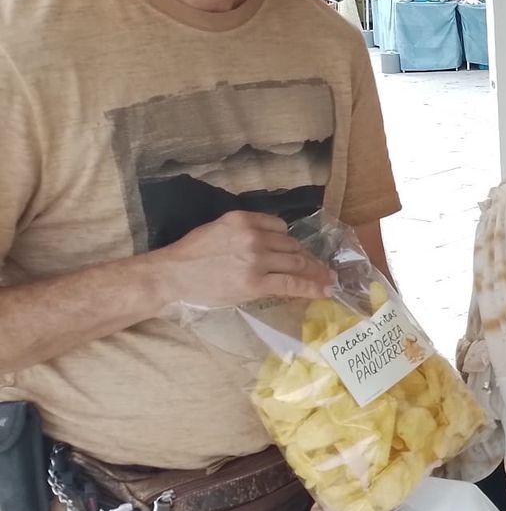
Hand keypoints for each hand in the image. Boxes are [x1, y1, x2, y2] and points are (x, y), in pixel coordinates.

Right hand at [150, 211, 333, 308]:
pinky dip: (312, 287)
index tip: (300, 251)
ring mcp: (256, 259)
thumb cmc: (189, 255)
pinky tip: (324, 290)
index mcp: (243, 219)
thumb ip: (245, 231)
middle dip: (309, 258)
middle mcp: (253, 236)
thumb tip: (270, 243)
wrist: (171, 276)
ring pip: (296, 263)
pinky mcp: (256, 283)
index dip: (292, 242)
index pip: (280, 227)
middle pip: (291, 246)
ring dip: (316, 271)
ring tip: (329, 279)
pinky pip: (291, 283)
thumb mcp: (218, 230)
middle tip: (323, 268)